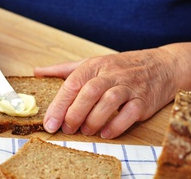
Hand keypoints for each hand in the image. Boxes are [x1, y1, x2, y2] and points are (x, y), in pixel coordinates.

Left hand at [35, 43, 190, 138]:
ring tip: (85, 131)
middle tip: (66, 129)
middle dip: (74, 114)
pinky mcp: (143, 100)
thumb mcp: (90, 63)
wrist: (159, 66)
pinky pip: (130, 113)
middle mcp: (111, 74)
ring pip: (109, 102)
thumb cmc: (118, 67)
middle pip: (90, 93)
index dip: (59, 105)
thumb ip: (63, 69)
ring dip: (93, 120)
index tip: (49, 123)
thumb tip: (37, 71)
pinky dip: (116, 125)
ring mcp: (129, 86)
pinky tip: (105, 132)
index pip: (72, 84)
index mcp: (94, 66)